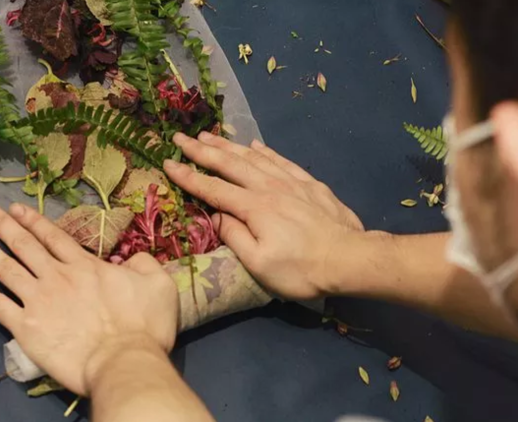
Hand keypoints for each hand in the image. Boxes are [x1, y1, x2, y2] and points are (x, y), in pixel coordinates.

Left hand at [0, 200, 178, 395]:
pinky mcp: (25, 327)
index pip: (54, 237)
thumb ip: (144, 264)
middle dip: (2, 224)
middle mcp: (57, 277)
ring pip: (6, 268)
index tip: (16, 209)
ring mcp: (38, 301)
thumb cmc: (145, 325)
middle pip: (24, 245)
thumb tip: (132, 258)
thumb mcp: (159, 285)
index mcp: (86, 266)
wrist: (123, 361)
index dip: (33, 221)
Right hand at [164, 132, 364, 300]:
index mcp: (254, 207)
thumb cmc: (301, 269)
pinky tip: (254, 144)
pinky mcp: (309, 183)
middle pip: (230, 163)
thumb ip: (234, 236)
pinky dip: (264, 150)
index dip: (188, 176)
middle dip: (202, 150)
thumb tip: (216, 216)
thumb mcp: (259, 264)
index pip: (212, 188)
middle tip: (181, 137)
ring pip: (253, 157)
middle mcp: (269, 187)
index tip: (167, 162)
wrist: (350, 258)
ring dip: (228, 145)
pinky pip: (280, 160)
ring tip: (209, 135)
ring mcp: (290, 182)